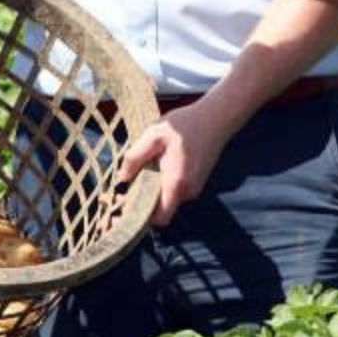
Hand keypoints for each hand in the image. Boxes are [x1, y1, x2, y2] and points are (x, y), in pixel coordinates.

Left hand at [116, 100, 229, 226]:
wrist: (215, 118)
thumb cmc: (184, 125)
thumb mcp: (153, 136)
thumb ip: (135, 158)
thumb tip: (122, 178)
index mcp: (176, 184)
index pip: (159, 219)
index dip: (141, 217)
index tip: (125, 204)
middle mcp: (188, 191)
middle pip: (162, 208)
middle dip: (144, 199)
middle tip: (129, 180)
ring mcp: (195, 187)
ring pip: (168, 197)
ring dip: (155, 187)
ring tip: (146, 166)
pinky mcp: (197, 180)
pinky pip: (176, 189)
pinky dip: (165, 181)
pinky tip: (160, 162)